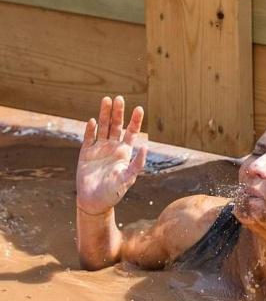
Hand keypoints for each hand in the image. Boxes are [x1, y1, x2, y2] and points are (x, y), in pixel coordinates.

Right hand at [76, 96, 146, 213]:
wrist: (94, 202)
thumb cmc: (114, 193)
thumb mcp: (128, 178)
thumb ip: (137, 164)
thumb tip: (145, 146)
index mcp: (125, 152)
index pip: (131, 132)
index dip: (135, 120)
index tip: (139, 108)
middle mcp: (112, 147)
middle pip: (116, 125)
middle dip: (118, 112)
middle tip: (119, 98)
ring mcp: (98, 149)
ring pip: (102, 127)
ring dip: (104, 114)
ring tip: (106, 100)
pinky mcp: (85, 153)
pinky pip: (88, 138)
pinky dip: (90, 130)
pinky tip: (91, 121)